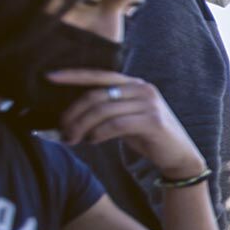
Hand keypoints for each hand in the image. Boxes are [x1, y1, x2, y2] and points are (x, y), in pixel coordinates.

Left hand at [49, 69, 206, 179]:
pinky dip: (98, 133)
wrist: (180, 155)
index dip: (74, 75)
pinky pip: (116, 125)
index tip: (50, 77)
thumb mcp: (127, 117)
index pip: (99, 75)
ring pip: (103, 111)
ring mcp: (149, 104)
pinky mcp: (153, 121)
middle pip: (96, 96)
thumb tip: (72, 114)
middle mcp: (143, 89)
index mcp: (135, 84)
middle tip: (62, 130)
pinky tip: (92, 141)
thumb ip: (108, 109)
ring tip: (72, 139)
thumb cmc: (148, 137)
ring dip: (82, 126)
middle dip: (73, 113)